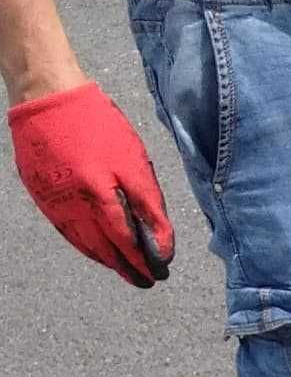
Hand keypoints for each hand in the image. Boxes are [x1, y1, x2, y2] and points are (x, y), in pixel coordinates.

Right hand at [10, 81, 173, 285]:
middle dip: (127, 267)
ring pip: (83, 243)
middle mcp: (72, 205)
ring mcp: (53, 202)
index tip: (160, 273)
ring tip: (125, 268)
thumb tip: (162, 242)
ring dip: (106, 259)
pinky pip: (66, 229)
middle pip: (104, 249)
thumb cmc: (96, 124)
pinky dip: (84, 243)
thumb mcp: (132, 161)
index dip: (144, 260)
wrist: (47, 96)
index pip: (126, 242)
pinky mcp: (41, 194)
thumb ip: (149, 205)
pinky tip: (97, 247)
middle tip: (145, 281)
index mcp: (98, 196)